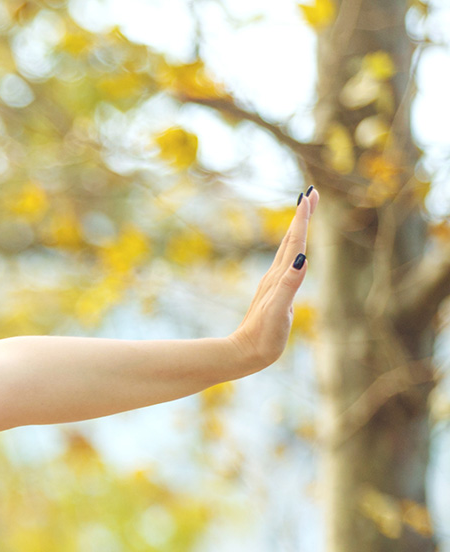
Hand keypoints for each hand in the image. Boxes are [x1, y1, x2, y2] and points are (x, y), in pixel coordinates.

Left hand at [230, 186, 314, 372]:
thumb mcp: (279, 311)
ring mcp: (274, 285)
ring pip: (288, 250)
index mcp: (281, 277)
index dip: (303, 218)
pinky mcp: (273, 295)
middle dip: (302, 216)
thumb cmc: (263, 337)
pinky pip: (286, 266)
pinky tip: (295, 253)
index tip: (309, 194)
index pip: (295, 241)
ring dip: (297, 230)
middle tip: (310, 193)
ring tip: (304, 214)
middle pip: (291, 239)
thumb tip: (303, 258)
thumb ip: (290, 284)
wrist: (243, 355)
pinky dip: (293, 252)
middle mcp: (276, 276)